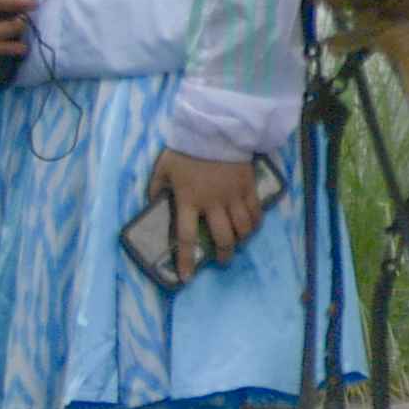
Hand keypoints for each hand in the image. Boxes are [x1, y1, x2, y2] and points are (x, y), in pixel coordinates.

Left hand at [147, 151, 265, 274]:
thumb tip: (153, 203)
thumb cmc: (186, 150)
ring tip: (239, 244)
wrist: (215, 129)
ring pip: (243, 227)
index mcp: (188, 201)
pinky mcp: (248, 187)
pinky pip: (255, 211)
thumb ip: (156, 188)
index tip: (187, 278)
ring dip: (242, 240)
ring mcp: (233, 196)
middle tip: (223, 261)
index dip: (186, 260)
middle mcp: (212, 204)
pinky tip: (253, 227)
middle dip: (224, 254)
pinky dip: (255, 222)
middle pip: (223, 237)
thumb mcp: (163, 168)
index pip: (185, 237)